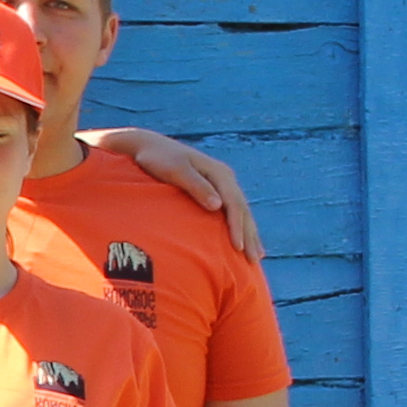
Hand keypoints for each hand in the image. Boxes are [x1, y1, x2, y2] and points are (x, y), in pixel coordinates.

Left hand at [102, 127, 268, 269]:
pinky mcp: (213, 189)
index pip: (234, 204)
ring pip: (241, 211)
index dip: (237, 227)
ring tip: (257, 255)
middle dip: (250, 235)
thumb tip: (218, 205)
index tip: (238, 248)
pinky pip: (231, 210)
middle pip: (242, 209)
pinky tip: (243, 241)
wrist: (149, 147)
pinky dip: (240, 226)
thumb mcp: (176, 171)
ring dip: (250, 233)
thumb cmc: (158, 160)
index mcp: (219, 173)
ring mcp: (221, 183)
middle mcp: (224, 177)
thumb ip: (196, 186)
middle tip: (255, 260)